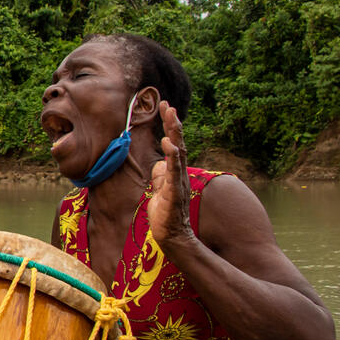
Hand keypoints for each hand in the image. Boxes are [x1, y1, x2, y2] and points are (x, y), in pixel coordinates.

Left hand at [147, 100, 195, 251]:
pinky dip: (173, 157)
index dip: (170, 125)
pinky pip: (174, 172)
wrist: (170, 234)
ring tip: (171, 117)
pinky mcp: (175, 192)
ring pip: (179, 153)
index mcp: (175, 171)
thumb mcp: (160, 187)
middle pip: (179, 143)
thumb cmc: (165, 212)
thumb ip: (161, 173)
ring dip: (175, 134)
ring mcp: (179, 181)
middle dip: (173, 123)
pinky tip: (169, 145)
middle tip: (169, 105)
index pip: (174, 143)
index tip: (166, 107)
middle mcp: (180, 173)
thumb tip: (160, 162)